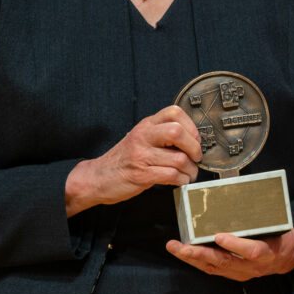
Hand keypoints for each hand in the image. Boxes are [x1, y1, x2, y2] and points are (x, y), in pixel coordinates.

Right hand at [65, 105, 201, 215]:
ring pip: (179, 158)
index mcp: (146, 125)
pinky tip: (180, 181)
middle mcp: (143, 136)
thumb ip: (161, 134)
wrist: (97, 178)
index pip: (174, 112)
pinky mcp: (141, 175)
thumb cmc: (123, 160)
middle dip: (194, 147)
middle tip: (196, 157)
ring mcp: (141, 155)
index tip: (195, 139)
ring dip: (190, 169)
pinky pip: (171, 175)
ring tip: (189, 173)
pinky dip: (182, 180)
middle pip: (177, 132)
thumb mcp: (140, 138)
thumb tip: (192, 140)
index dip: (191, 126)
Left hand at [166, 229, 293, 280]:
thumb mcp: (279, 226)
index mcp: (268, 253)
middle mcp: (252, 267)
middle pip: (224, 262)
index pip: (252, 251)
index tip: (219, 236)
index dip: (235, 245)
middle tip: (182, 246)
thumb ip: (262, 217)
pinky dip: (197, 261)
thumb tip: (243, 197)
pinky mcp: (234, 274)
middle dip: (200, 254)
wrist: (288, 257)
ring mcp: (242, 273)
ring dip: (192, 258)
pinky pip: (213, 269)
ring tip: (175, 248)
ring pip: (214, 267)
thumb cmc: (282, 237)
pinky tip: (184, 253)